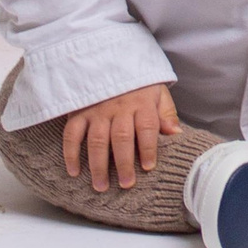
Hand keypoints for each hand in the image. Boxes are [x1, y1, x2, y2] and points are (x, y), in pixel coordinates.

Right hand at [62, 82, 178, 192]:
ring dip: (98, 165)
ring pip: (97, 140)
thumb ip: (166, 114)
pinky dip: (71, 153)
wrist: (111, 60)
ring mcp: (97, 110)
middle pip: (122, 138)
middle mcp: (119, 107)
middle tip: (126, 184)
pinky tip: (74, 172)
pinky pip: (72, 134)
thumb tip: (176, 135)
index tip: (148, 168)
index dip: (148, 149)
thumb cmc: (139, 84)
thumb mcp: (158, 93)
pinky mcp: (78, 112)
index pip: (147, 128)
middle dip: (124, 164)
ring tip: (101, 186)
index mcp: (142, 103)